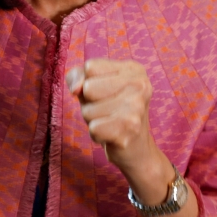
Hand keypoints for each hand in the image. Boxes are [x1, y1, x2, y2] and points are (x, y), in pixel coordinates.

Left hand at [66, 58, 161, 173]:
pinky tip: (112, 135)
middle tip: (107, 111)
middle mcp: (140, 84)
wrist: (136, 149)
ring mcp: (137, 107)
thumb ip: (78, 76)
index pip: (90, 67)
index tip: (105, 93)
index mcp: (133, 69)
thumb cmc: (111, 111)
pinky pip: (94, 129)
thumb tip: (76, 89)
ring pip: (88, 111)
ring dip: (93, 120)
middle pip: (88, 89)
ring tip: (110, 122)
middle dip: (89, 104)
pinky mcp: (131, 129)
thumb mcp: (93, 85)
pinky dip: (97, 135)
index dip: (88, 83)